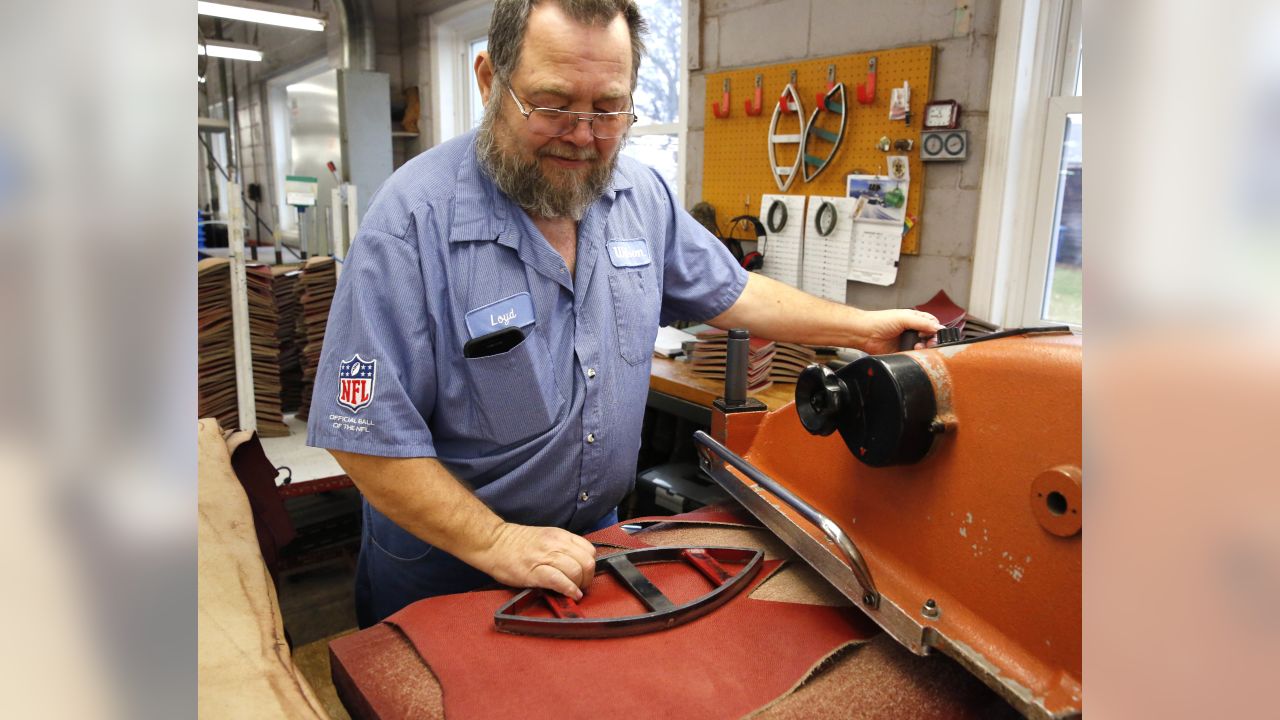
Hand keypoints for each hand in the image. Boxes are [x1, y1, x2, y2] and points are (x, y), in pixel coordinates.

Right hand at [475, 523, 597, 599]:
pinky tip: (570, 595)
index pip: (589, 550)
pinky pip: (560, 581)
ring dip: (579, 586)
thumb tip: (577, 564)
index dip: (590, 566)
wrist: (493, 542)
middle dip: (588, 578)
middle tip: (581, 585)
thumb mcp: (546, 537)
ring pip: (576, 571)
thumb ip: (563, 547)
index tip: (585, 574)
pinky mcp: (535, 572)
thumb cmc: (516, 543)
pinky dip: (569, 590)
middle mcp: (556, 544)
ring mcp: (545, 557)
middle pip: (587, 562)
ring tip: (574, 591)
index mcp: (560, 535)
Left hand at [858, 309, 943, 354]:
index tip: (932, 333)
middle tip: (928, 342)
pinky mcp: (903, 352)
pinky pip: (914, 356)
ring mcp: (908, 341)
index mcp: (914, 319)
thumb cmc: (879, 321)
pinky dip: (916, 355)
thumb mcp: (904, 318)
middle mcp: (912, 330)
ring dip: (924, 348)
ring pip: (924, 347)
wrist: (865, 333)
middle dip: (931, 340)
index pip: (932, 324)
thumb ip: (922, 323)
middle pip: (930, 337)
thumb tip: (938, 328)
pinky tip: (913, 352)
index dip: (935, 329)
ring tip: (917, 346)